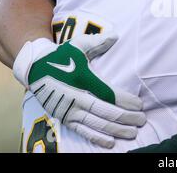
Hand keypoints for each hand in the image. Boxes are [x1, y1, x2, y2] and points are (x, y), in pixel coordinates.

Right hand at [13, 32, 146, 148]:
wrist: (34, 69)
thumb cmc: (61, 56)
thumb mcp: (78, 45)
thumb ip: (98, 42)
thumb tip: (117, 35)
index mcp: (83, 78)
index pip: (109, 93)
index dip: (125, 101)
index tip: (140, 105)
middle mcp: (76, 96)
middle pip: (106, 112)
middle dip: (126, 118)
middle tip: (142, 120)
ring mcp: (70, 110)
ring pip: (97, 124)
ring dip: (117, 130)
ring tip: (132, 132)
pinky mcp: (64, 118)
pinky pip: (83, 131)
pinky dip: (97, 138)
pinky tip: (111, 142)